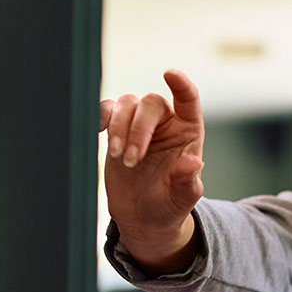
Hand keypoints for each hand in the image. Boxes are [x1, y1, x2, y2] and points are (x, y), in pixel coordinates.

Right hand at [101, 69, 205, 268]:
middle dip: (139, 129)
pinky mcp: (116, 130)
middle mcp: (165, 122)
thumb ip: (188, 180)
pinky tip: (98, 132)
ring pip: (127, 104)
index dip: (181, 84)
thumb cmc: (168, 205)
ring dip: (119, 126)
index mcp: (188, 131)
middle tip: (131, 160)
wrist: (142, 218)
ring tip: (120, 157)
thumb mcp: (182, 198)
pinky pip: (107, 110)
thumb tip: (194, 163)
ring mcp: (139, 124)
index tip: (169, 74)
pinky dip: (101, 116)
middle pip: (151, 103)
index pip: (188, 99)